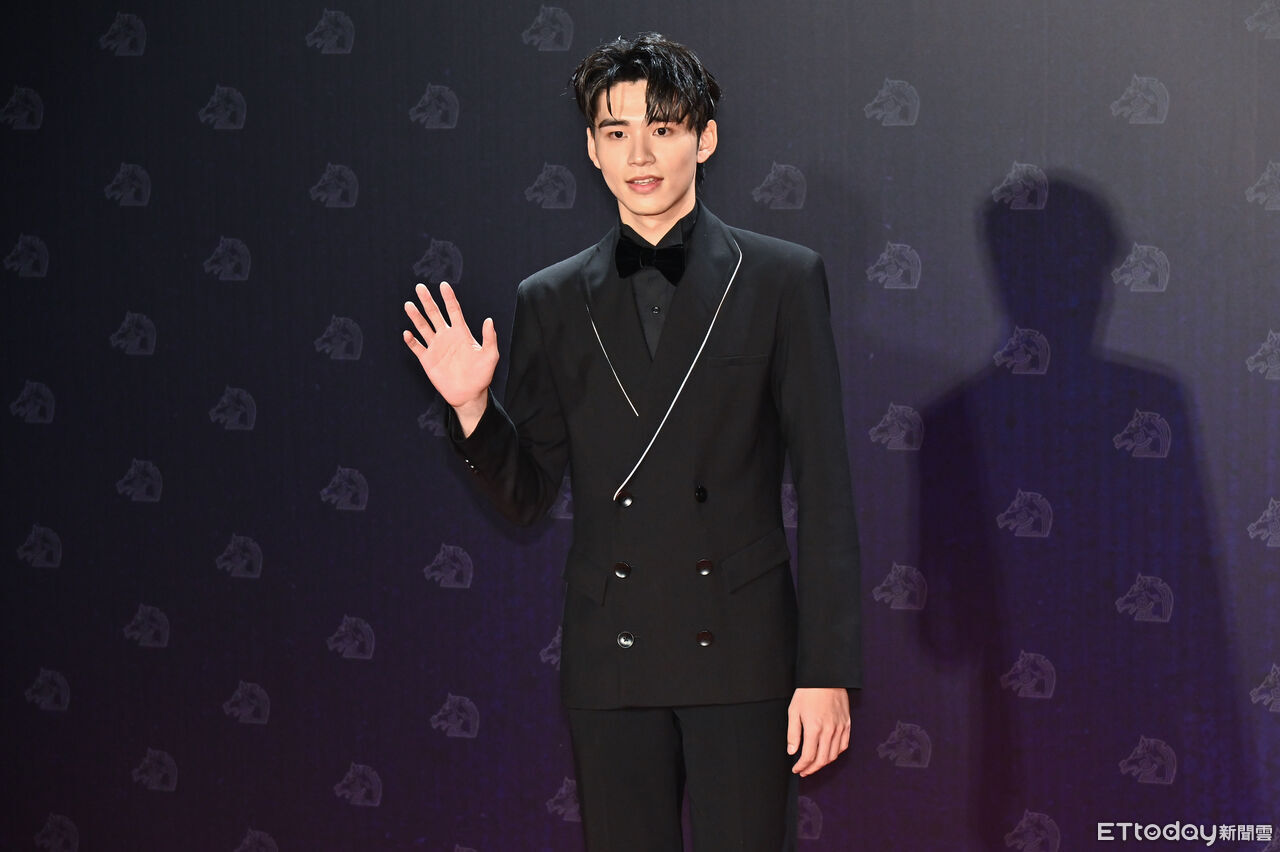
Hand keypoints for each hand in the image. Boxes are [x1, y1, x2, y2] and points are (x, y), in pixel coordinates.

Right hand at [403, 282, 497, 433]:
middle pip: (435, 314)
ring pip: (423, 327)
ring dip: (416, 316)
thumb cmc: (482, 375)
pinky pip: (417, 347)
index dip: (449, 298)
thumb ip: (489, 338)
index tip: (443, 285)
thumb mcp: (490, 356)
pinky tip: (407, 333)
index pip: (453, 310)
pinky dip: (411, 340)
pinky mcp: (428, 360)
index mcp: (461, 333)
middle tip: (420, 287)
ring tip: (408, 305)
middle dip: (428, 301)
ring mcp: (436, 347)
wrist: (469, 394)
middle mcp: (447, 336)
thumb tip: (489, 320)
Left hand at [786, 687, 849, 776]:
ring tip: (814, 765)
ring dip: (823, 763)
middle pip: (822, 760)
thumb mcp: (794, 711)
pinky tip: (828, 754)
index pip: (808, 756)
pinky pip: (844, 745)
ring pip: (834, 755)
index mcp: (814, 728)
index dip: (801, 766)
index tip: (796, 769)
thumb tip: (792, 751)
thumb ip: (793, 734)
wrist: (826, 678)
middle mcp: (829, 731)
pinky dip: (836, 753)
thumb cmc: (808, 693)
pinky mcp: (847, 724)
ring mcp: (840, 728)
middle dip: (812, 769)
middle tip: (804, 771)